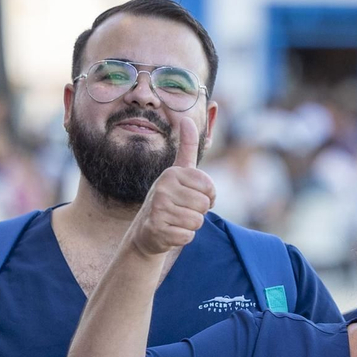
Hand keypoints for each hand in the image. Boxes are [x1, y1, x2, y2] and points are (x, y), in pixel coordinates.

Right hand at [120, 111, 215, 261]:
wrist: (147, 231)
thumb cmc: (169, 199)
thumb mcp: (178, 172)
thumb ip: (186, 148)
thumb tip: (187, 119)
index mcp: (172, 173)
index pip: (209, 188)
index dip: (207, 197)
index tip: (193, 197)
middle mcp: (163, 187)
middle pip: (204, 205)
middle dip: (198, 212)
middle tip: (182, 210)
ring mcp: (158, 209)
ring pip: (197, 221)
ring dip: (190, 225)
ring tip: (176, 220)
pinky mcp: (157, 229)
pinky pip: (187, 236)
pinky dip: (183, 237)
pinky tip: (171, 232)